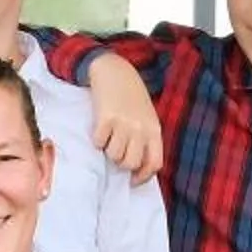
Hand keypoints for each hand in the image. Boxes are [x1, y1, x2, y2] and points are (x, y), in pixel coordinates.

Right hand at [87, 62, 164, 183]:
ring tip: (109, 137)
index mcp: (154, 130)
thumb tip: (135, 168)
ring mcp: (124, 123)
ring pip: (113, 155)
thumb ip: (145, 139)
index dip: (143, 177)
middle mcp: (141, 128)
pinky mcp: (105, 118)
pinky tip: (100, 128)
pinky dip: (97, 139)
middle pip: (130, 163)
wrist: (115, 71)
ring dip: (108, 150)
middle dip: (121, 163)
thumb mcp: (146, 117)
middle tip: (116, 152)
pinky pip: (99, 143)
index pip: (154, 163)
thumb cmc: (131, 97)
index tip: (133, 180)